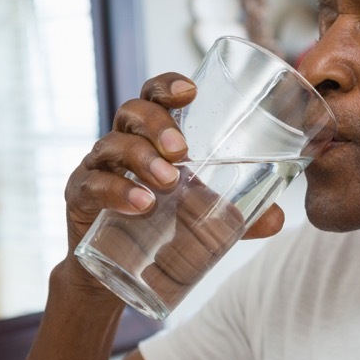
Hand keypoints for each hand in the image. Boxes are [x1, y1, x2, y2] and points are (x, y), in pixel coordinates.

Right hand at [64, 73, 284, 253]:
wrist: (113, 273)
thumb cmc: (160, 229)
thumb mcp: (203, 219)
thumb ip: (239, 216)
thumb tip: (278, 219)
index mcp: (151, 136)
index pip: (155, 96)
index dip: (168, 86)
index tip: (191, 91)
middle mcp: (122, 143)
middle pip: (132, 110)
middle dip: (158, 123)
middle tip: (182, 150)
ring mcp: (98, 168)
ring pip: (113, 145)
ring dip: (142, 158)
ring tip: (168, 182)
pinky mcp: (81, 198)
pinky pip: (93, 186)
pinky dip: (117, 192)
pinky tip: (141, 205)